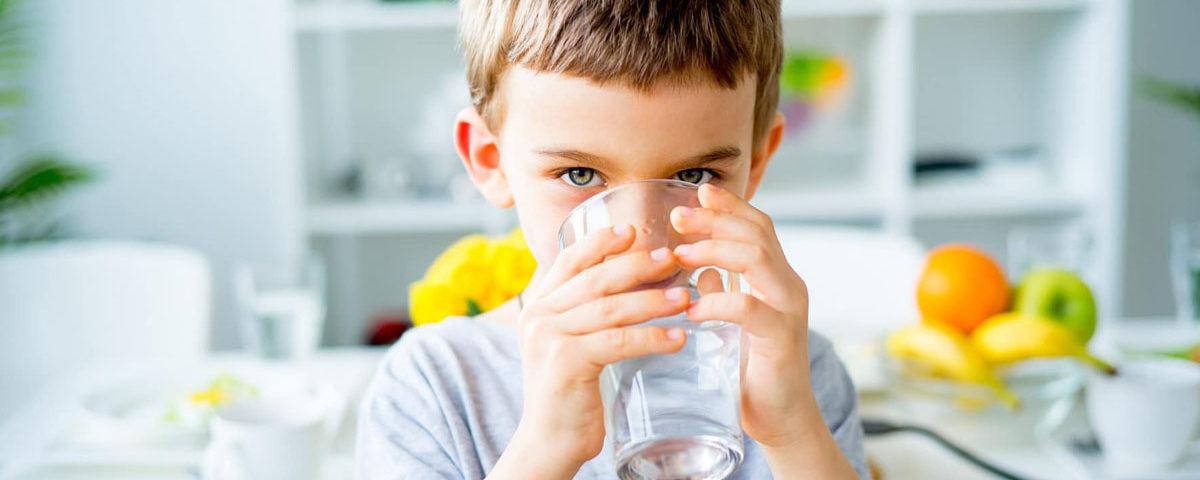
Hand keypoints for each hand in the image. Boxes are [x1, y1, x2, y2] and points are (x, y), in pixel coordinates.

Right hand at [489, 224, 690, 478]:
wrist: (549, 442)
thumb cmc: (569, 393)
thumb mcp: (571, 343)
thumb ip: (586, 313)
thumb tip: (630, 280)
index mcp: (538, 305)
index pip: (567, 259)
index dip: (601, 242)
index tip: (633, 230)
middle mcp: (538, 315)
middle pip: (594, 279)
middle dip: (636, 265)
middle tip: (672, 258)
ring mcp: (549, 337)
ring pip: (609, 308)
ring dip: (652, 301)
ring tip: (685, 298)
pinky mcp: (565, 363)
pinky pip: (617, 341)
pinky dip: (651, 338)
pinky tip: (678, 339)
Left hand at [670, 184, 856, 477]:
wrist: (781, 419)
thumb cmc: (754, 372)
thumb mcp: (735, 323)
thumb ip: (724, 292)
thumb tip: (702, 270)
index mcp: (777, 278)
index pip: (758, 227)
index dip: (730, 207)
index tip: (697, 193)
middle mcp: (788, 286)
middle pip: (757, 233)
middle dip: (716, 219)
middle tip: (678, 216)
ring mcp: (789, 310)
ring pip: (757, 258)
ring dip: (713, 250)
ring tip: (679, 254)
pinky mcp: (781, 338)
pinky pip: (749, 308)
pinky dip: (717, 302)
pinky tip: (691, 308)